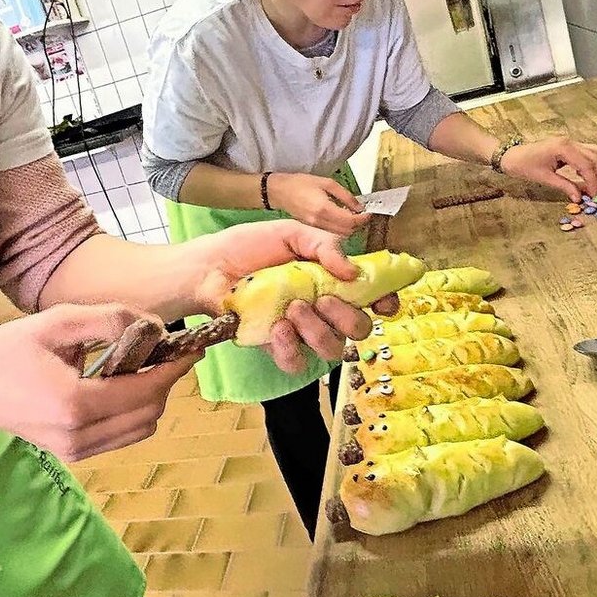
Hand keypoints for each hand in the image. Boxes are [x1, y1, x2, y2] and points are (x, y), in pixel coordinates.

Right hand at [0, 304, 199, 461]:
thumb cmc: (5, 351)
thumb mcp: (56, 323)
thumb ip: (107, 320)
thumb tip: (152, 325)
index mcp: (76, 404)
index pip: (146, 391)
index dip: (174, 368)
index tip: (193, 347)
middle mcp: (80, 436)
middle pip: (150, 414)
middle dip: (166, 382)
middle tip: (169, 351)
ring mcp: (76, 450)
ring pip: (140, 429)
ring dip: (152, 398)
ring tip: (146, 364)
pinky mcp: (73, 454)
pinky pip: (121, 435)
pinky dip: (134, 410)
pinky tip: (123, 383)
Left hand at [191, 220, 398, 372]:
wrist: (211, 266)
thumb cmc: (251, 246)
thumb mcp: (292, 232)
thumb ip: (325, 246)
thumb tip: (353, 272)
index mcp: (333, 280)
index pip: (373, 297)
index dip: (386, 302)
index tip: (383, 302)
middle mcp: (324, 309)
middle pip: (359, 329)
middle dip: (348, 317)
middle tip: (322, 299)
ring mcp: (302, 332)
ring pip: (332, 349)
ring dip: (318, 330)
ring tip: (292, 309)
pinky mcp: (277, 348)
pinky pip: (297, 363)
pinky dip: (291, 348)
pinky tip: (276, 327)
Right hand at [266, 172, 370, 236]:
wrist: (279, 191)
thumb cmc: (300, 183)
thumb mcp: (327, 183)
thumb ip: (345, 196)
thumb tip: (359, 206)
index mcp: (324, 209)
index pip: (350, 221)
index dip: (363, 219)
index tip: (369, 213)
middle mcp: (320, 221)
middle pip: (346, 231)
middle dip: (358, 225)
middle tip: (363, 214)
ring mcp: (315, 227)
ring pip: (339, 234)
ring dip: (349, 228)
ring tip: (353, 215)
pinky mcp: (312, 228)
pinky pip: (331, 232)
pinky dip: (340, 228)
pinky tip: (341, 217)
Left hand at [498, 135, 596, 201]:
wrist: (511, 156)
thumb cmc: (524, 166)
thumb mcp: (544, 178)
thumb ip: (564, 186)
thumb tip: (579, 198)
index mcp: (563, 147)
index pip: (587, 165)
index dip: (593, 182)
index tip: (593, 196)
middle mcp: (569, 141)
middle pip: (595, 156)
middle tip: (594, 192)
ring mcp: (570, 141)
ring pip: (595, 152)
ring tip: (590, 185)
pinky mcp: (568, 144)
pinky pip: (588, 151)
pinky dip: (590, 163)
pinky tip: (582, 175)